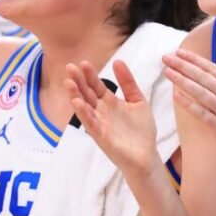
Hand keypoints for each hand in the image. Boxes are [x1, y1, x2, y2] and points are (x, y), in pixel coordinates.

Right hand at [64, 59, 160, 177]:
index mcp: (110, 103)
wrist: (147, 155)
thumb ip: (128, 83)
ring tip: (68, 82)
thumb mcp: (137, 100)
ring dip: (75, 95)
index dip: (90, 75)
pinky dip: (83, 113)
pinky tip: (77, 103)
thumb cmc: (141, 130)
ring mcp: (100, 124)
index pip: (96, 86)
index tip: (84, 62)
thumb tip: (118, 61)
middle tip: (69, 67)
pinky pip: (90, 123)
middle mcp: (101, 112)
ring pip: (84, 107)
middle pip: (87, 94)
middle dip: (78, 81)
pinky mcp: (101, 136)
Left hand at [163, 49, 215, 165]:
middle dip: (183, 66)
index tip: (179, 52)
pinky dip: (189, 104)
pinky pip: (202, 114)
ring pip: (200, 93)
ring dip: (182, 81)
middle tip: (166, 57)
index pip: (212, 69)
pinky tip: (177, 95)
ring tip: (167, 72)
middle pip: (203, 78)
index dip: (194, 60)